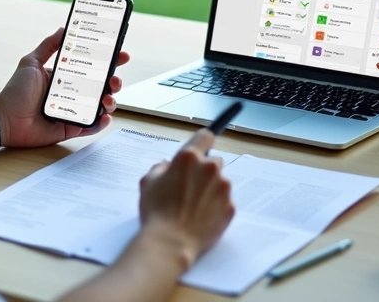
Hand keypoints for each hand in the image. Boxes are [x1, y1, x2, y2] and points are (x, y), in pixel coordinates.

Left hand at [0, 28, 128, 148]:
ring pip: (100, 106)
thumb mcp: (31, 62)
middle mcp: (72, 93)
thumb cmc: (15, 91)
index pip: (92, 67)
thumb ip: (49, 46)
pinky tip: (104, 116)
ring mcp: (73, 111)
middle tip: (115, 79)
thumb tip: (64, 28)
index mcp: (65, 77)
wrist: (5, 118)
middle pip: (101, 86)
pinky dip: (101, 122)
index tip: (121, 54)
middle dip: (114, 81)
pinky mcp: (70, 128)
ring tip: (108, 97)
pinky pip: (91, 126)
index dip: (109, 61)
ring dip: (110, 100)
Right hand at [138, 130, 235, 262]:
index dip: (202, 142)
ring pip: (221, 181)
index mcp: (189, 158)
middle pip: (214, 161)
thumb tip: (168, 166)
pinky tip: (202, 216)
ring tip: (194, 206)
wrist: (170, 242)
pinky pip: (225, 201)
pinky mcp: (230, 207)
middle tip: (190, 186)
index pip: (205, 136)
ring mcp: (223, 188)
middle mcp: (210, 169)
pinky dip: (216, 206)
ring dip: (211, 188)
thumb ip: (160, 168)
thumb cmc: (156, 211)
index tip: (201, 147)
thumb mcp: (148, 182)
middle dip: (204, 170)